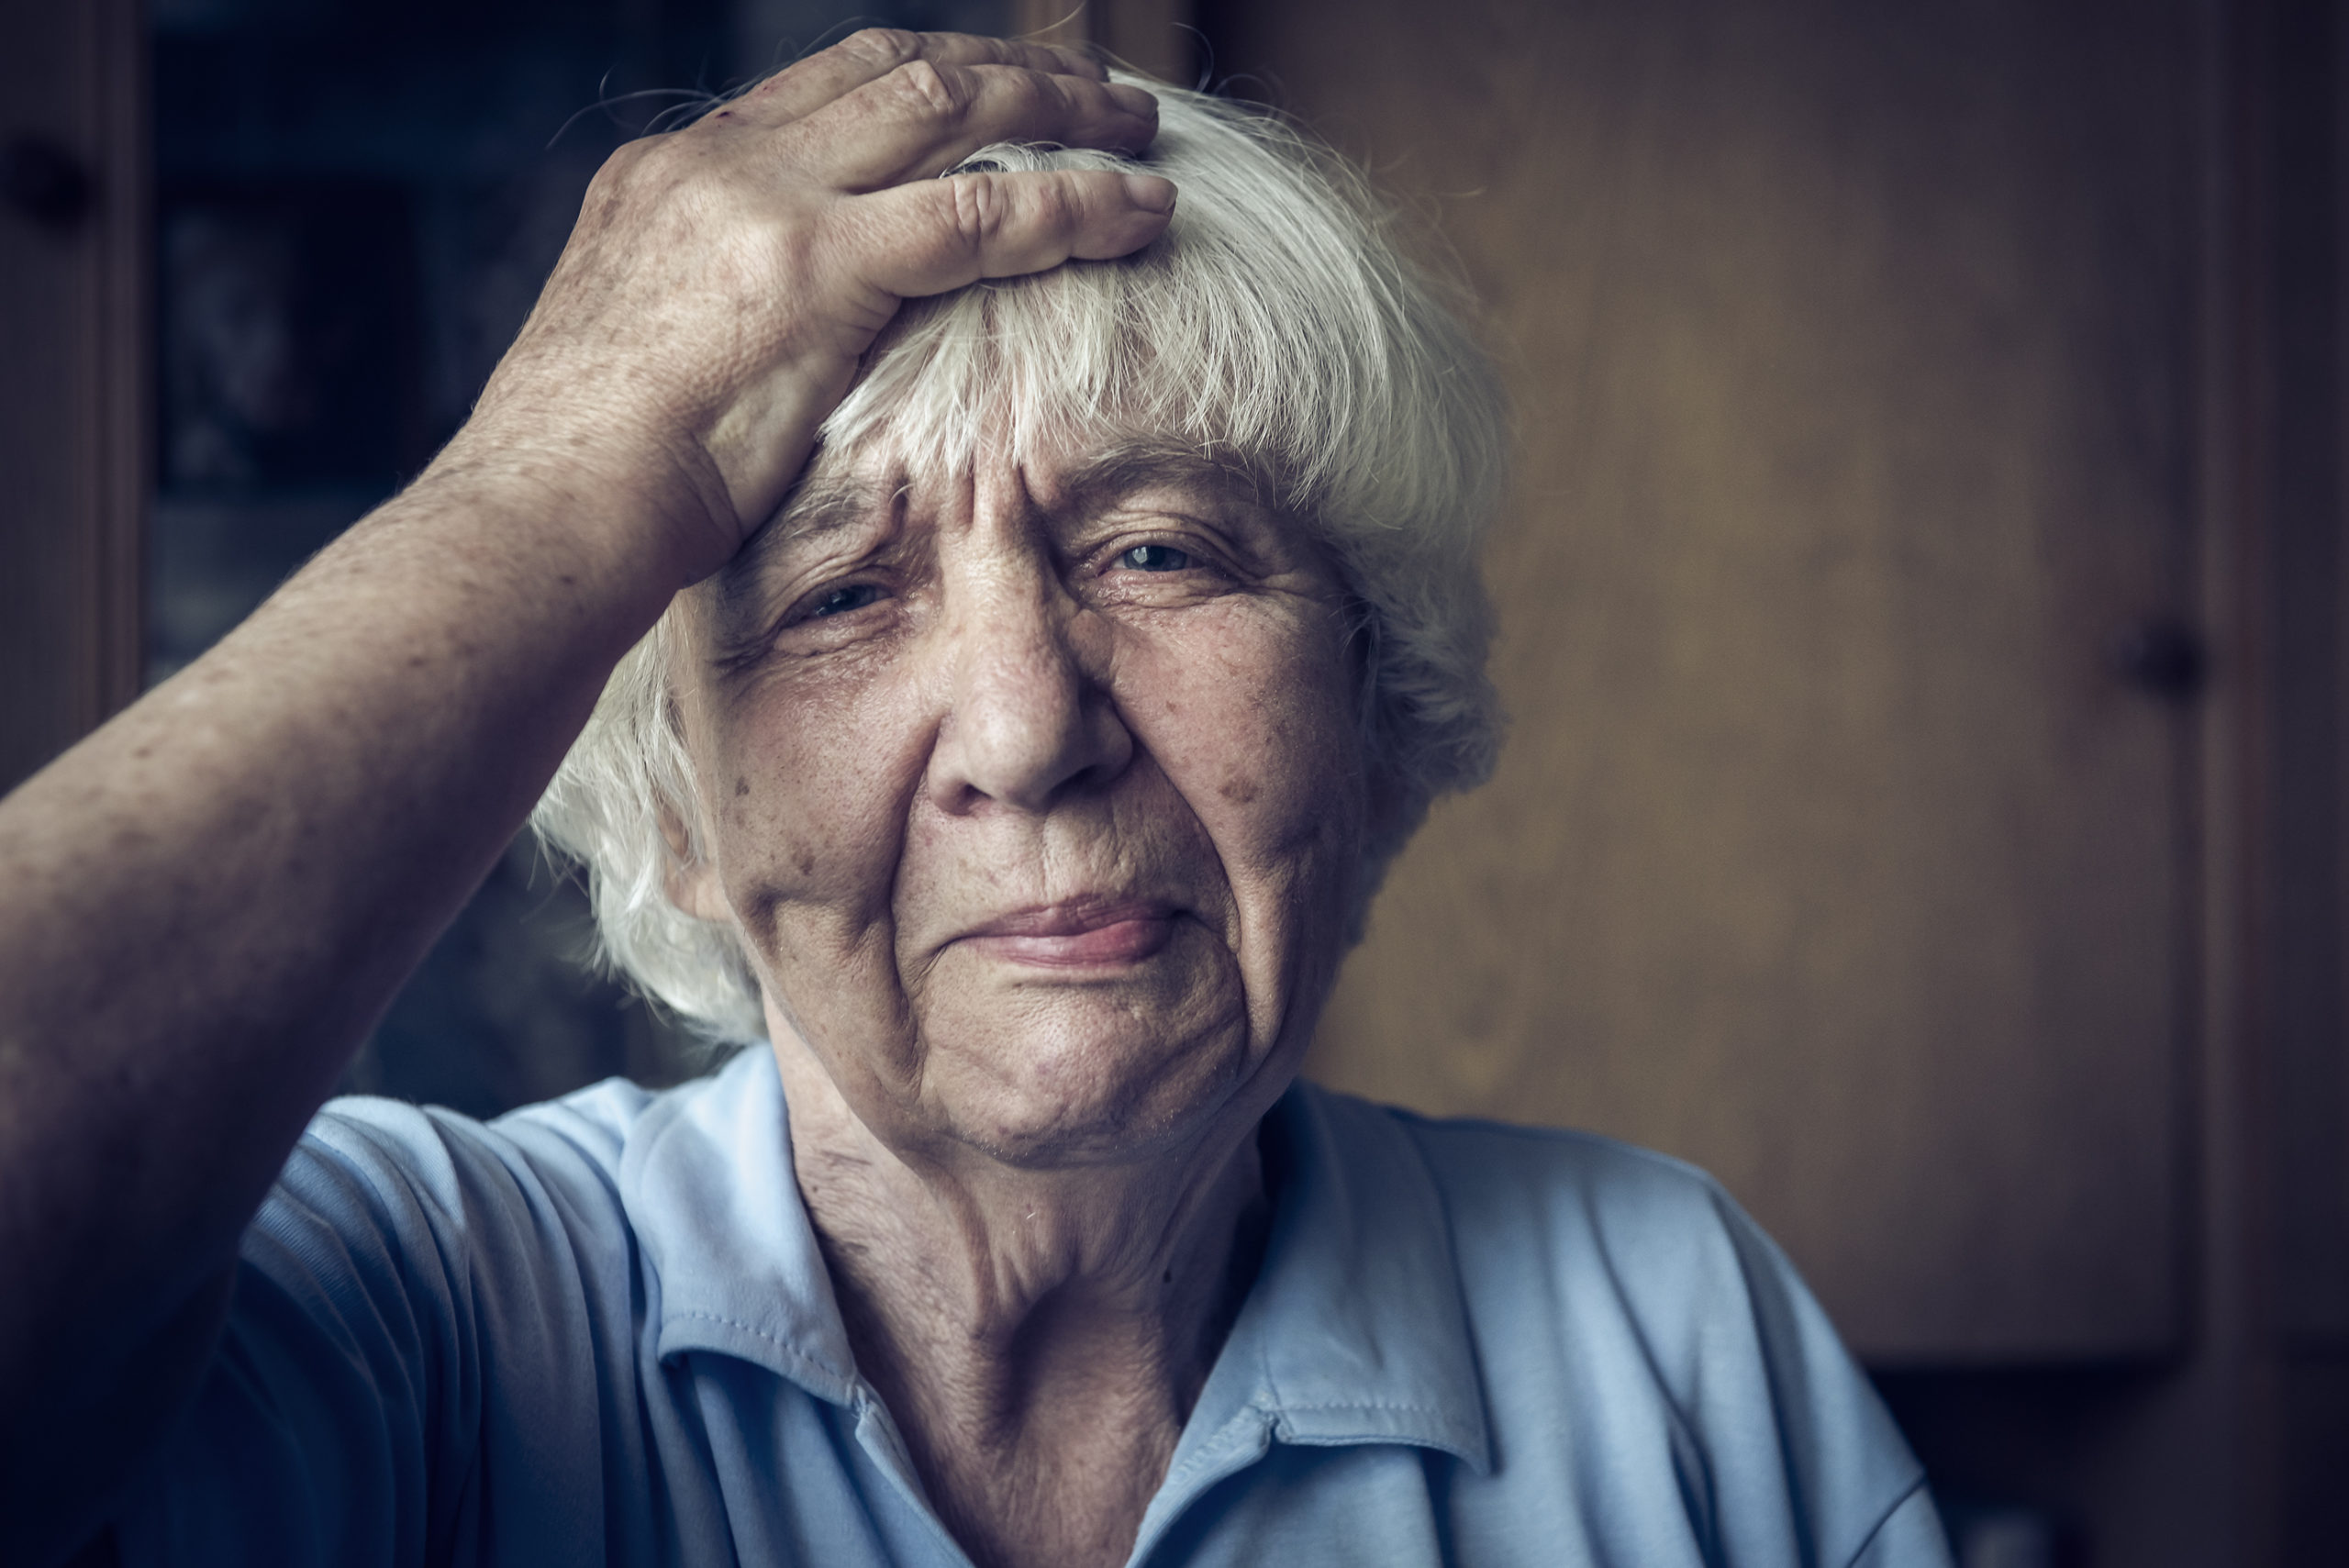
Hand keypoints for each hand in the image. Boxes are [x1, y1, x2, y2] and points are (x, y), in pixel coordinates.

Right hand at [454, 30, 1173, 581]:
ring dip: (1058, 111)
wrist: (545, 510)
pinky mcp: (815, 266)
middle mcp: (714, 163)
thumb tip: (783, 348)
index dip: (922, 80)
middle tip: (1088, 84)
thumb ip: (721, 317)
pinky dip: (1075, 203)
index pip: (820, 91)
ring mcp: (764, 202)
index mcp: (667, 176)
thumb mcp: (649, 361)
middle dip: (1003, 70)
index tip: (988, 93)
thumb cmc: (590, 480)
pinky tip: (1141, 209)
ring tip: (1137, 127)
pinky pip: (981, 212)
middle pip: (892, 69)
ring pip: (949, 112)